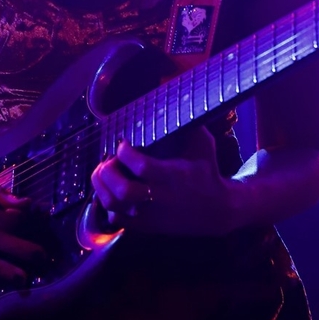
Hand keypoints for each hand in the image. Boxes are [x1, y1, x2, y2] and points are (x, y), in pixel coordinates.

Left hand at [90, 125, 236, 236]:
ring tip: (102, 173)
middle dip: (108, 172)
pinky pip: (117, 219)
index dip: (125, 153)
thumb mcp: (203, 144)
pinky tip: (109, 190)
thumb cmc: (206, 170)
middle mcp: (161, 197)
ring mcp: (152, 215)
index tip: (122, 143)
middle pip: (124, 190)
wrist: (217, 211)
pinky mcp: (147, 226)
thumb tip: (176, 93)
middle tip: (108, 161)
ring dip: (101, 187)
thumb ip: (189, 122)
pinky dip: (107, 204)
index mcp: (175, 176)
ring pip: (115, 206)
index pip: (141, 167)